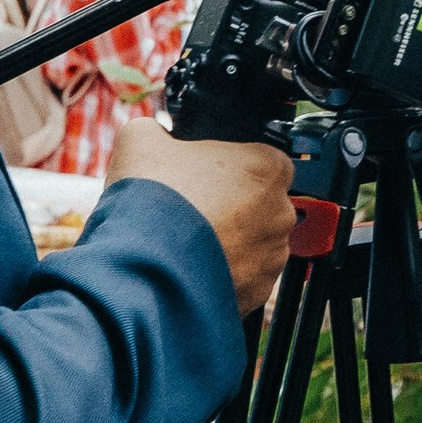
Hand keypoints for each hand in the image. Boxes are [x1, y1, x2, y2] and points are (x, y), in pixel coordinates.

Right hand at [108, 120, 294, 313]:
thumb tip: (153, 133)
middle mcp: (281, 212)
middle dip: (230, 205)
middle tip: (190, 208)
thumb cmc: (152, 203)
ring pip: (253, 242)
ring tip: (184, 241)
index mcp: (266, 168)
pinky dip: (222, 273)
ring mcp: (273, 255)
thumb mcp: (140, 141)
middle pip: (259, 202)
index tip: (203, 174)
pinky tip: (189, 267)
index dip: (228, 165)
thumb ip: (156, 130)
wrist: (144, 271)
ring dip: (227, 241)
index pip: (262, 159)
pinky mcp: (259, 292)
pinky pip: (244, 277)